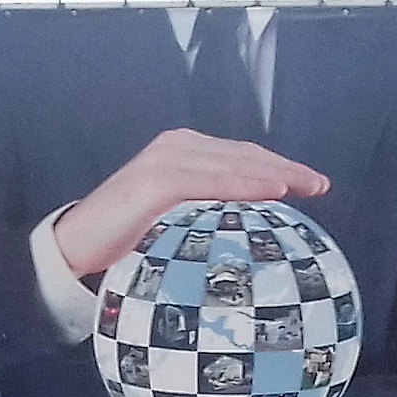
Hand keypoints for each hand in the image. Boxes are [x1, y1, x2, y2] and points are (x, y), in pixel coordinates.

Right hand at [50, 129, 330, 277]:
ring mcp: (166, 159)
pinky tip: (272, 193)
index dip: (280, 167)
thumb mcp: (173, 226)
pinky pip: (210, 180)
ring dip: (273, 174)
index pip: (242, 156)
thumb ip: (205, 218)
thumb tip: (249, 240)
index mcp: (184, 153)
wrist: (74, 249)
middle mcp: (178, 146)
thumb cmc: (124, 243)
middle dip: (286, 169)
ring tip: (304, 187)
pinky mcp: (155, 178)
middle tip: (321, 186)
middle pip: (245, 154)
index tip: (314, 186)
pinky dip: (244, 185)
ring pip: (233, 162)